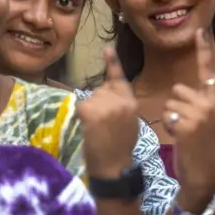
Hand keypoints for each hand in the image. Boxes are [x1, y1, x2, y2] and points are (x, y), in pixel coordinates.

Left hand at [77, 47, 137, 178]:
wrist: (114, 167)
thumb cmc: (120, 149)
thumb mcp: (129, 122)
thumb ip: (121, 105)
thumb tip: (106, 94)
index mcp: (131, 102)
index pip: (119, 78)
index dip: (112, 62)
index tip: (106, 48)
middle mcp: (120, 99)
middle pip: (101, 89)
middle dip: (99, 103)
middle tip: (104, 125)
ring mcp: (106, 104)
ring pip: (90, 98)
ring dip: (90, 111)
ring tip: (99, 129)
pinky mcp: (91, 110)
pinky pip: (82, 105)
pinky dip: (82, 116)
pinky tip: (90, 128)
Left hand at [163, 29, 214, 207]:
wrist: (203, 172)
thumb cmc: (201, 145)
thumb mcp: (206, 119)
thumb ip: (199, 102)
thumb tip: (180, 90)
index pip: (207, 70)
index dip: (203, 49)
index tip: (200, 30)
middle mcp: (211, 102)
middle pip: (179, 89)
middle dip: (176, 106)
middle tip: (187, 124)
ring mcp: (200, 112)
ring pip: (171, 102)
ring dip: (172, 117)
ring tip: (184, 131)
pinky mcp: (187, 122)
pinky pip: (168, 114)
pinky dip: (170, 127)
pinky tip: (181, 137)